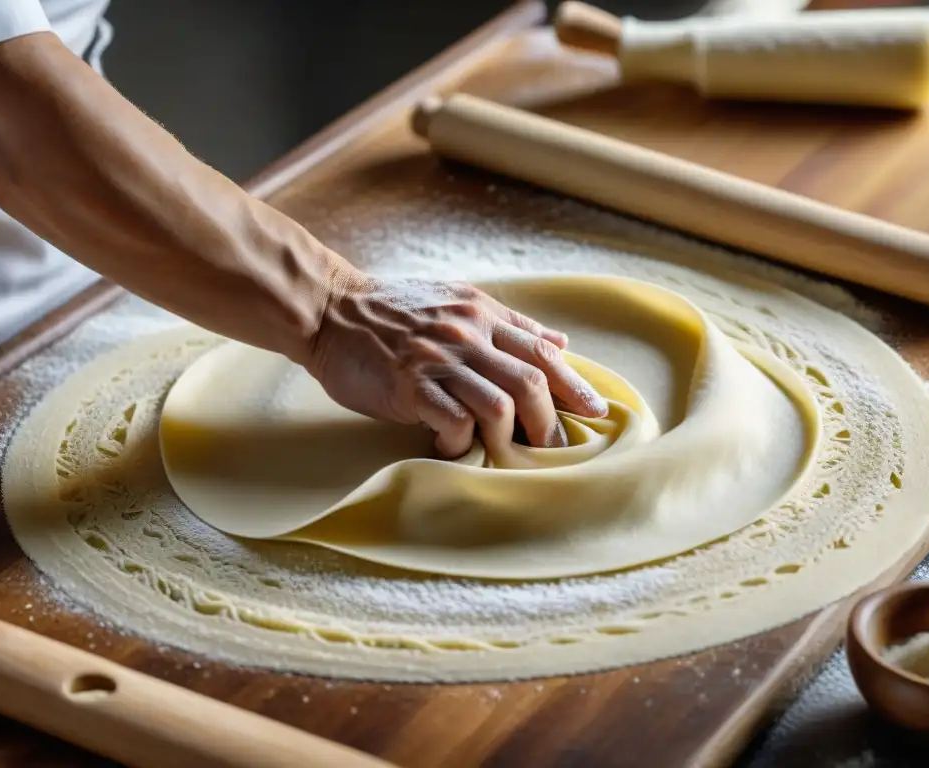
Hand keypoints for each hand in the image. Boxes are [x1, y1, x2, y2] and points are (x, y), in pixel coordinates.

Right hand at [308, 272, 608, 457]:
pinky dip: (463, 440)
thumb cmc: (395, 312)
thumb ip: (507, 324)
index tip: (597, 411)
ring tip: (508, 453)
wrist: (332, 310)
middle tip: (554, 447)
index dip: (574, 384)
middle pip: (529, 380)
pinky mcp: (408, 386)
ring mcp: (437, 360)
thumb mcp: (458, 303)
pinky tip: (457, 445)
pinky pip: (451, 420)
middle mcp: (466, 334)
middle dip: (549, 420)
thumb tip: (559, 344)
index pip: (541, 350)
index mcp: (481, 314)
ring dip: (510, 435)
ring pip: (498, 403)